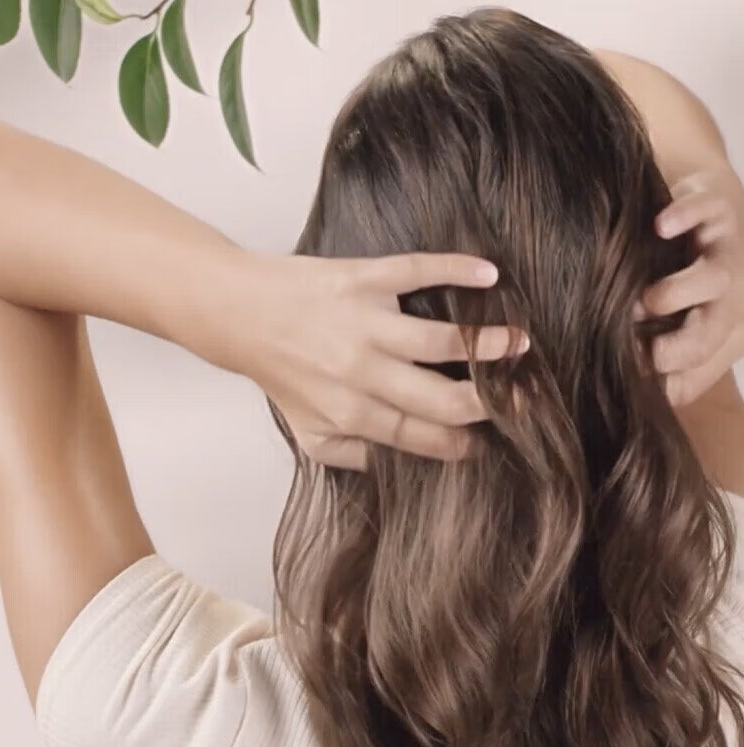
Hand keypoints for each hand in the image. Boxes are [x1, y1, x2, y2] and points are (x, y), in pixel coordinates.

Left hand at [196, 251, 526, 469]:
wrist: (239, 315)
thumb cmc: (280, 372)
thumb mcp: (306, 431)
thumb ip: (350, 455)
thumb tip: (396, 465)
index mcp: (350, 413)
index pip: (420, 436)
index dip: (459, 442)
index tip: (487, 440)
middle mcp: (361, 373)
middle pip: (440, 398)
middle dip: (488, 402)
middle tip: (519, 396)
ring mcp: (364, 324)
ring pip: (439, 340)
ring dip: (487, 343)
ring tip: (520, 343)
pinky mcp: (361, 279)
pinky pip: (415, 271)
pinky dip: (455, 269)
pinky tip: (488, 274)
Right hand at [637, 166, 743, 404]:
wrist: (711, 213)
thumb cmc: (690, 279)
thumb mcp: (684, 321)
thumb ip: (676, 363)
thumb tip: (657, 398)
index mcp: (724, 326)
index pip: (702, 361)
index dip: (672, 373)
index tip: (636, 376)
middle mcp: (730, 294)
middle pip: (715, 328)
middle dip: (682, 345)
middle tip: (644, 353)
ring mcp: (724, 250)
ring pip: (714, 277)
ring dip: (679, 293)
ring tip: (645, 302)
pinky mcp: (715, 208)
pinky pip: (704, 212)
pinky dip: (685, 217)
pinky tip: (660, 227)